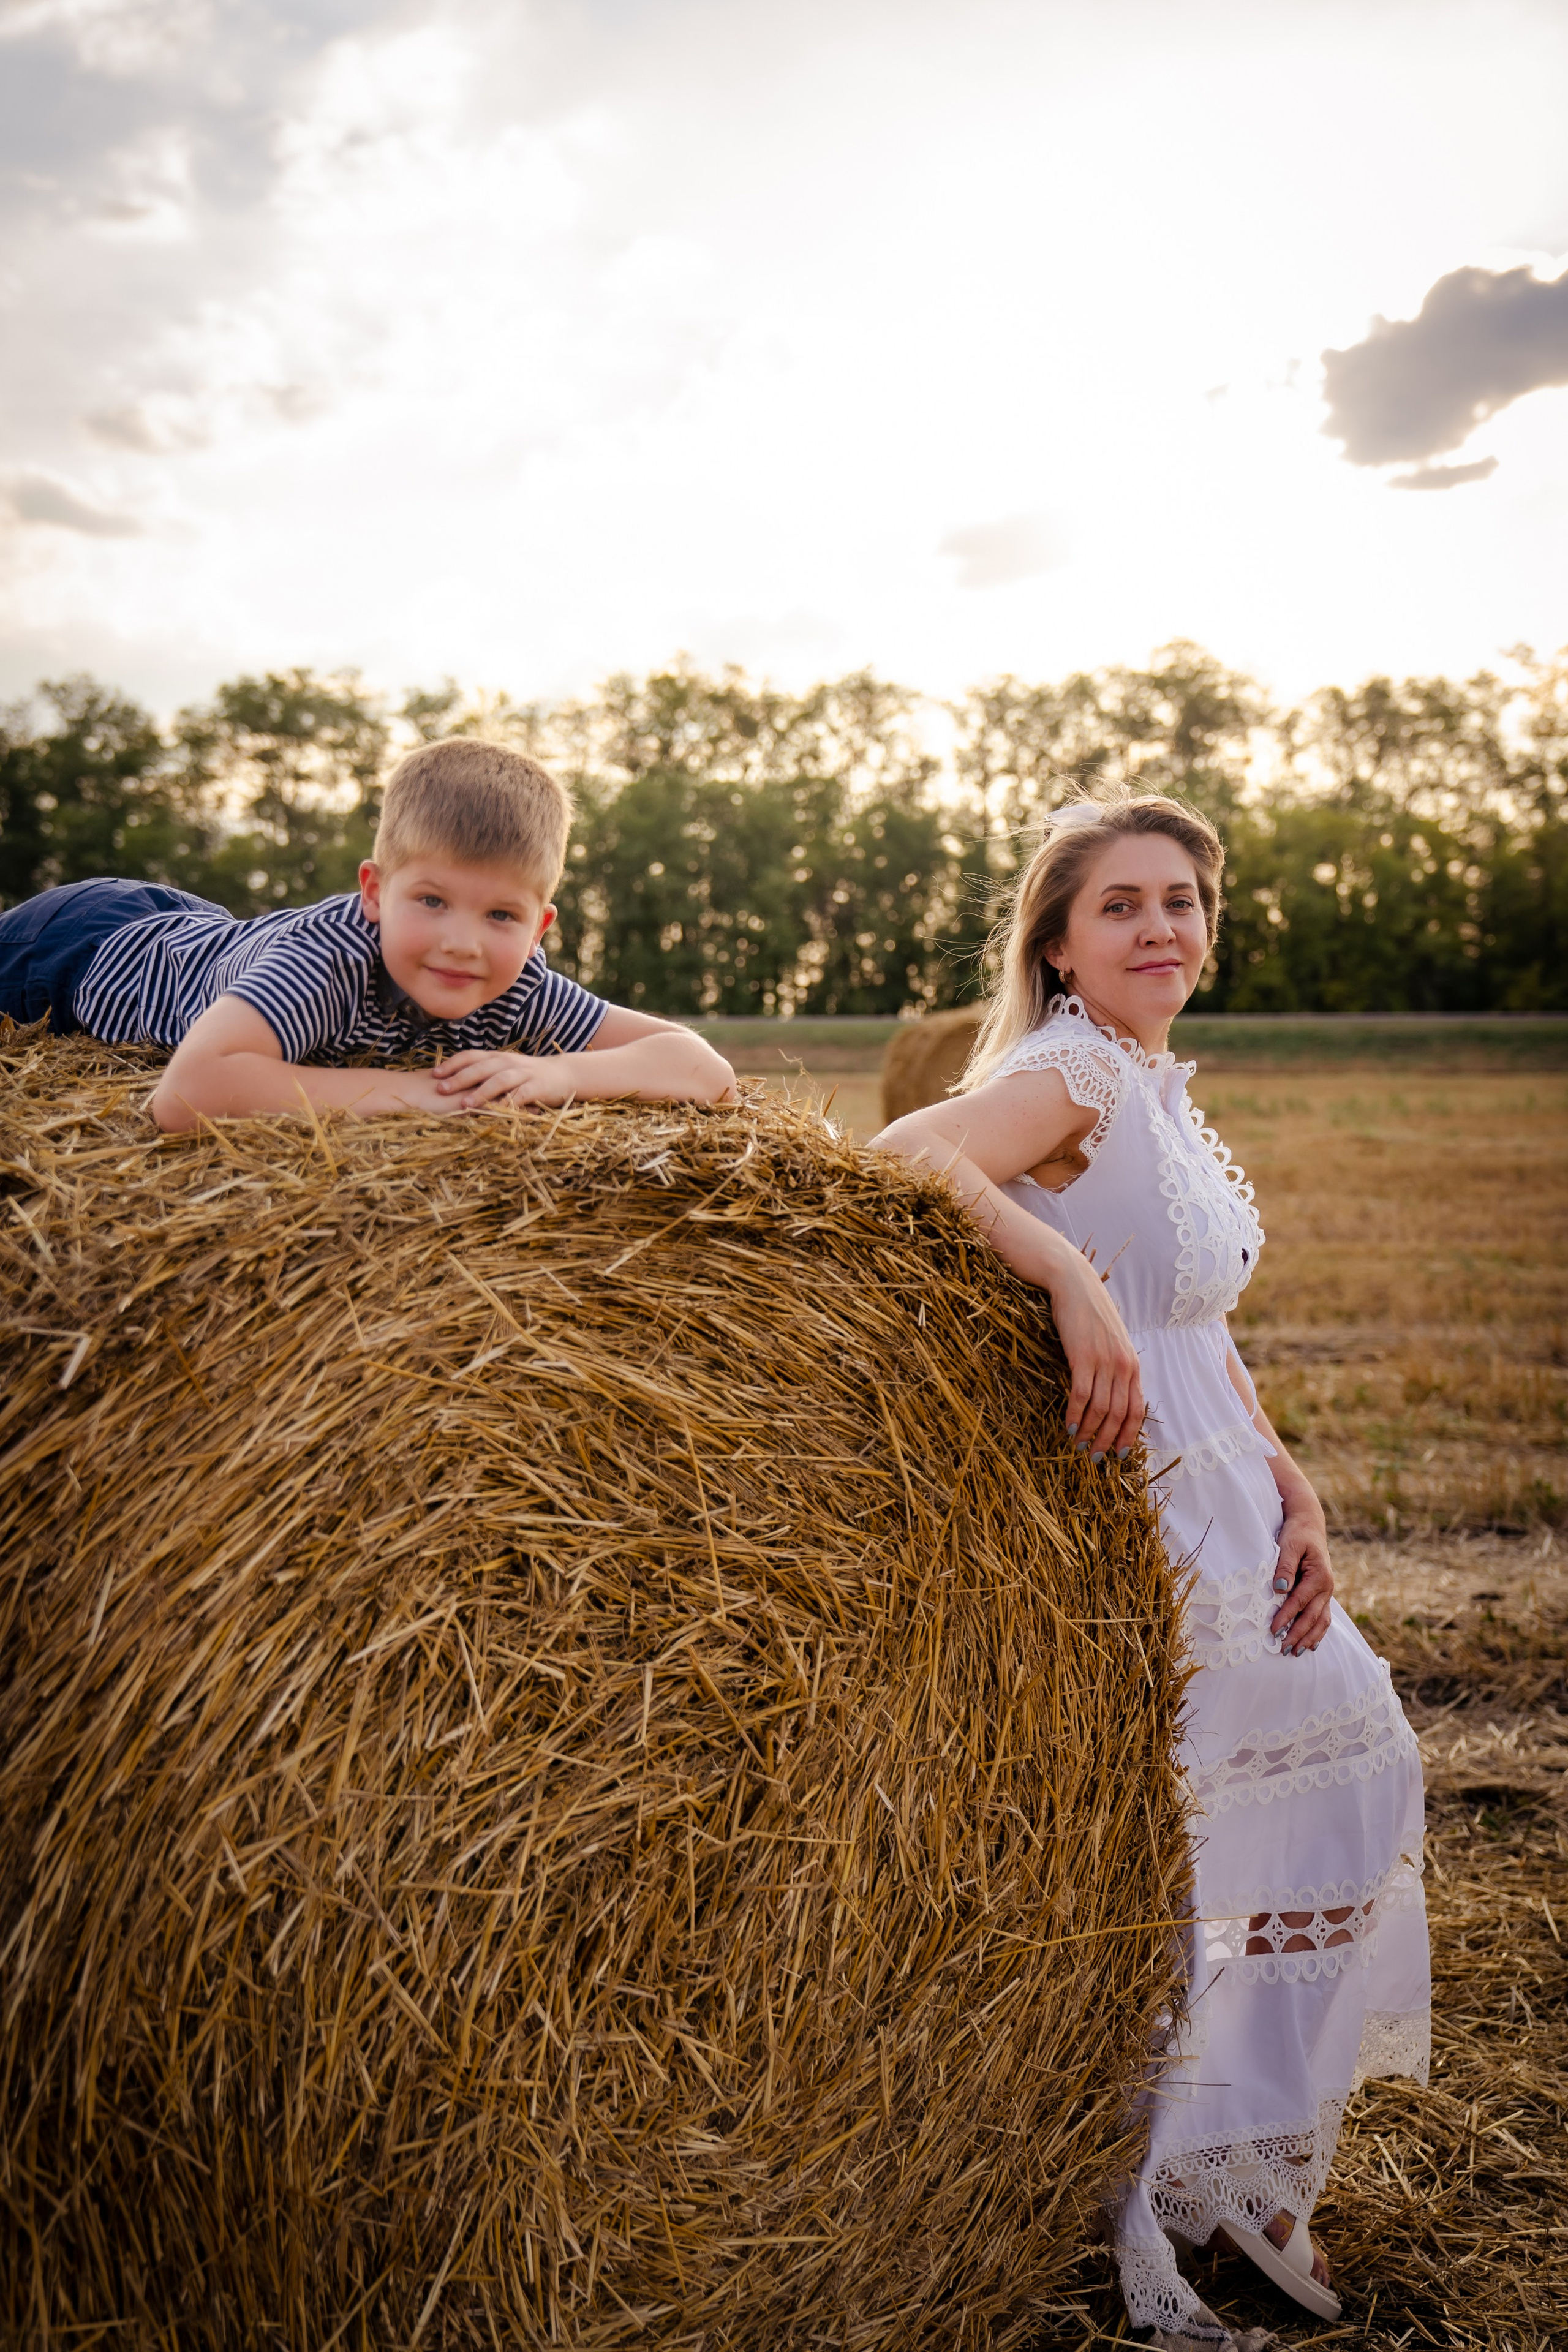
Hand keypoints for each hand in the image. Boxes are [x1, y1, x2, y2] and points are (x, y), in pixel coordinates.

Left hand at [431, 1049, 551, 1107]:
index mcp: (497, 1057)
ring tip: (465, 1104)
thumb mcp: (505, 1069)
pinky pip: (520, 1096)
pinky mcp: (537, 1088)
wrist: (564, 1074)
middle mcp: (508, 1063)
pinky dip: (508, 1104)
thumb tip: (453, 1081)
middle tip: (441, 1089)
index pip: (471, 1056)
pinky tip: (496, 1113)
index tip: (434, 1074)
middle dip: (459, 1078)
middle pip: (481, 1068)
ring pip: (499, 1080)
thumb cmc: (528, 1075)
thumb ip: (484, 1073)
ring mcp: (523, 1075)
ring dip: (481, 1092)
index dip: (452, 1064)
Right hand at [1043, 1247, 1144, 1460]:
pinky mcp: (1083, 1357)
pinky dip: (1075, 1414)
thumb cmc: (1090, 1312)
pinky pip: (1081, 1395)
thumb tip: (1111, 1395)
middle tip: (1094, 1458)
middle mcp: (1123, 1365)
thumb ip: (1115, 1365)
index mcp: (1133, 1364)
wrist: (1074, 1283)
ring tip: (1079, 1446)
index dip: (1128, 1435)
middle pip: (1119, 1415)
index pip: (1137, 1409)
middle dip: (1108, 1441)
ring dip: (1089, 1432)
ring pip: (1100, 1409)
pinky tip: (1068, 1425)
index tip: (1119, 1454)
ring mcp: (1104, 1361)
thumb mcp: (1111, 1340)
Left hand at [1270, 1493, 1333, 1654]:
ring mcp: (1327, 1592)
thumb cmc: (1297, 1534)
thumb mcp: (1289, 1545)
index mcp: (1319, 1575)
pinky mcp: (1323, 1594)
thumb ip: (1285, 1568)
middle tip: (1283, 1649)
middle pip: (1312, 1617)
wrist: (1309, 1524)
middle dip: (1298, 1635)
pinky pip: (1323, 1617)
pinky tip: (1310, 1645)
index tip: (1273, 1630)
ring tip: (1295, 1652)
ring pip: (1321, 1621)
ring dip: (1309, 1638)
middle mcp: (1327, 1587)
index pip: (1300, 1602)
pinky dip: (1317, 1632)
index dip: (1286, 1617)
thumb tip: (1280, 1590)